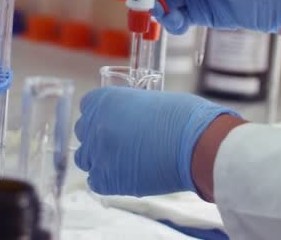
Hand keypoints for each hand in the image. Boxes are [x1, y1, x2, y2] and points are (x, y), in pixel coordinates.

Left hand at [74, 87, 238, 196]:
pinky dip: (108, 179)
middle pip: (84, 132)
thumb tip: (130, 120)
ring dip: (100, 158)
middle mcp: (96, 124)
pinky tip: (127, 175)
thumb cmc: (185, 118)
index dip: (101, 115)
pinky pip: (95, 181)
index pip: (87, 106)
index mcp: (105, 100)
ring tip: (124, 161)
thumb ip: (130, 109)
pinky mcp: (106, 179)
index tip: (114, 121)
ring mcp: (98, 153)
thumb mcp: (151, 101)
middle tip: (122, 142)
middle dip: (99, 136)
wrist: (197, 144)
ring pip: (85, 158)